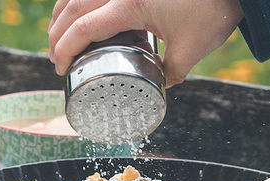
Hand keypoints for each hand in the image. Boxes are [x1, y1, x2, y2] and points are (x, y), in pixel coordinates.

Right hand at [48, 0, 243, 87]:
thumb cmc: (214, 9)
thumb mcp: (190, 51)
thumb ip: (171, 73)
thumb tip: (161, 83)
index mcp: (129, 4)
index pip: (83, 28)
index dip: (65, 49)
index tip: (59, 68)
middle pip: (72, 7)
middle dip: (57, 33)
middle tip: (55, 57)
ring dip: (63, 13)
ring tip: (59, 35)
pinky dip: (81, 0)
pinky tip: (80, 11)